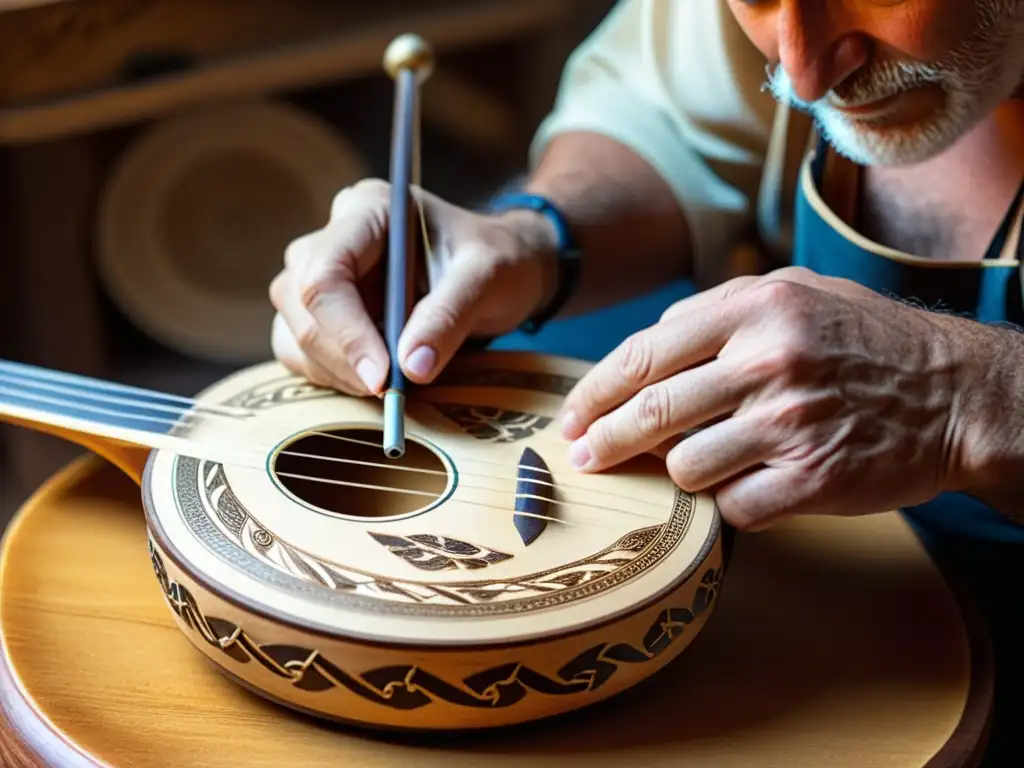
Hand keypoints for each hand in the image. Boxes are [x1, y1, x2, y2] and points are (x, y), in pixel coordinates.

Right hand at [269, 179, 555, 394]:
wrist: (504, 270)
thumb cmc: (498, 261)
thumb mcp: (488, 279)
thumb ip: (449, 316)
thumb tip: (411, 367)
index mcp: (367, 210)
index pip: (326, 271)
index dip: (345, 330)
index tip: (381, 377)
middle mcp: (332, 238)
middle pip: (299, 302)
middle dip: (340, 356)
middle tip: (389, 392)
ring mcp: (319, 276)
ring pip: (291, 332)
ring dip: (334, 371)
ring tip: (391, 386)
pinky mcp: (322, 313)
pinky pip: (301, 352)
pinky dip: (332, 377)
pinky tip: (377, 381)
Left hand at [557, 267, 969, 530]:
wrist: (959, 393)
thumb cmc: (867, 341)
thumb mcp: (797, 292)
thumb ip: (719, 310)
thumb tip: (651, 345)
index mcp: (756, 308)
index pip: (644, 355)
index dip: (594, 391)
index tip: (571, 417)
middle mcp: (768, 362)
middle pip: (651, 412)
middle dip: (604, 441)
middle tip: (583, 457)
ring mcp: (790, 424)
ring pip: (685, 467)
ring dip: (679, 473)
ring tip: (700, 464)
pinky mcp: (813, 479)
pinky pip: (734, 507)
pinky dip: (728, 504)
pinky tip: (744, 488)